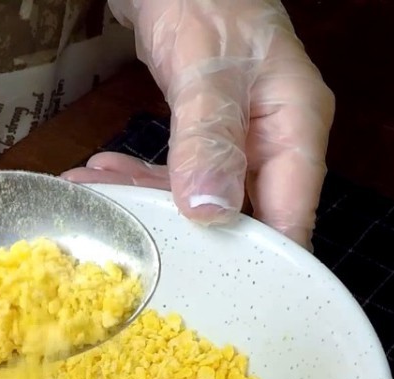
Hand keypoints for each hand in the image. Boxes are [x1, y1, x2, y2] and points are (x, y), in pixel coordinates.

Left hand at [62, 0, 333, 249]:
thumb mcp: (204, 65)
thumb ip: (208, 138)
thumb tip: (211, 213)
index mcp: (296, 127)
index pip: (293, 219)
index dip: (262, 266)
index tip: (214, 297)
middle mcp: (276, 139)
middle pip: (246, 215)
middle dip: (187, 237)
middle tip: (131, 249)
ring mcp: (244, 135)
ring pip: (206, 197)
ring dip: (151, 203)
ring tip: (96, 202)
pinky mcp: (210, 130)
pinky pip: (183, 171)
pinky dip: (143, 177)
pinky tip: (102, 176)